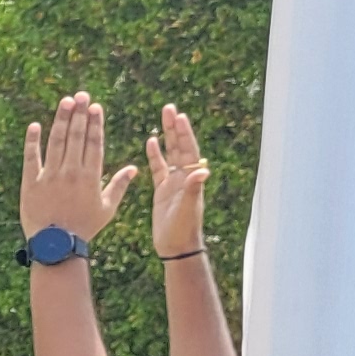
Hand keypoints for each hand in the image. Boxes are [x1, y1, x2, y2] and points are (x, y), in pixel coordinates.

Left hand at [21, 92, 139, 244]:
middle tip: (81, 95)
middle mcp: (71, 172)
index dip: (95, 123)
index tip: (95, 107)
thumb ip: (119, 185)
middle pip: (76, 136)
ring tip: (65, 102)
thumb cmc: (84, 228)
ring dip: (61, 119)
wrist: (56, 246)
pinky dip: (32, 141)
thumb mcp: (107, 208)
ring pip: (56, 141)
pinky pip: (31, 157)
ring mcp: (50, 176)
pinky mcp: (30, 183)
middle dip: (79, 113)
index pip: (94, 143)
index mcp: (91, 177)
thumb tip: (136, 168)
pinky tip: (35, 126)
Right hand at [147, 105, 207, 255]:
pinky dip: (156, 154)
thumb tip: (203, 170)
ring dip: (167, 135)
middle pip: (180, 146)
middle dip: (175, 127)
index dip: (184, 133)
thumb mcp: (188, 208)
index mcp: (190, 179)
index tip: (179, 116)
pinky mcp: (163, 190)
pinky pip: (159, 167)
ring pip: (170, 153)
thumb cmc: (183, 230)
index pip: (188, 150)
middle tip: (170, 108)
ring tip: (163, 117)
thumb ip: (194, 189)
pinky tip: (151, 141)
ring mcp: (173, 182)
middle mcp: (184, 177)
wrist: (176, 247)